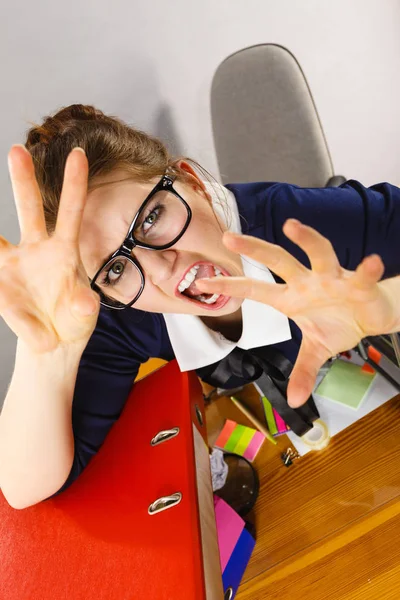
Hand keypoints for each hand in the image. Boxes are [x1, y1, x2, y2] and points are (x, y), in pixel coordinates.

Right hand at [0, 145, 99, 353]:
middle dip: (23, 180)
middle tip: (16, 149)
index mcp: (65, 251)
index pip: (71, 212)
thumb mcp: (84, 316)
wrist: (54, 341)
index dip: (74, 184)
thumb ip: (84, 308)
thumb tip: (83, 303)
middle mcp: (37, 249)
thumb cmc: (73, 321)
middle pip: (29, 209)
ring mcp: (14, 262)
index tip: (79, 154)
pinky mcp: (0, 280)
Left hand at [196, 220, 396, 407]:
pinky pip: (362, 276)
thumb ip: (303, 371)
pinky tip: (371, 263)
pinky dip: (367, 270)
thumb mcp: (317, 351)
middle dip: (254, 249)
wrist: (372, 316)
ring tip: (291, 226)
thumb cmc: (340, 324)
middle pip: (278, 260)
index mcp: (291, 298)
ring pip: (318, 254)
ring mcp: (332, 280)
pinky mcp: (359, 284)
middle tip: (229, 237)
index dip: (229, 286)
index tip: (202, 283)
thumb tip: (293, 400)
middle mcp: (307, 283)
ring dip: (306, 240)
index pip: (255, 289)